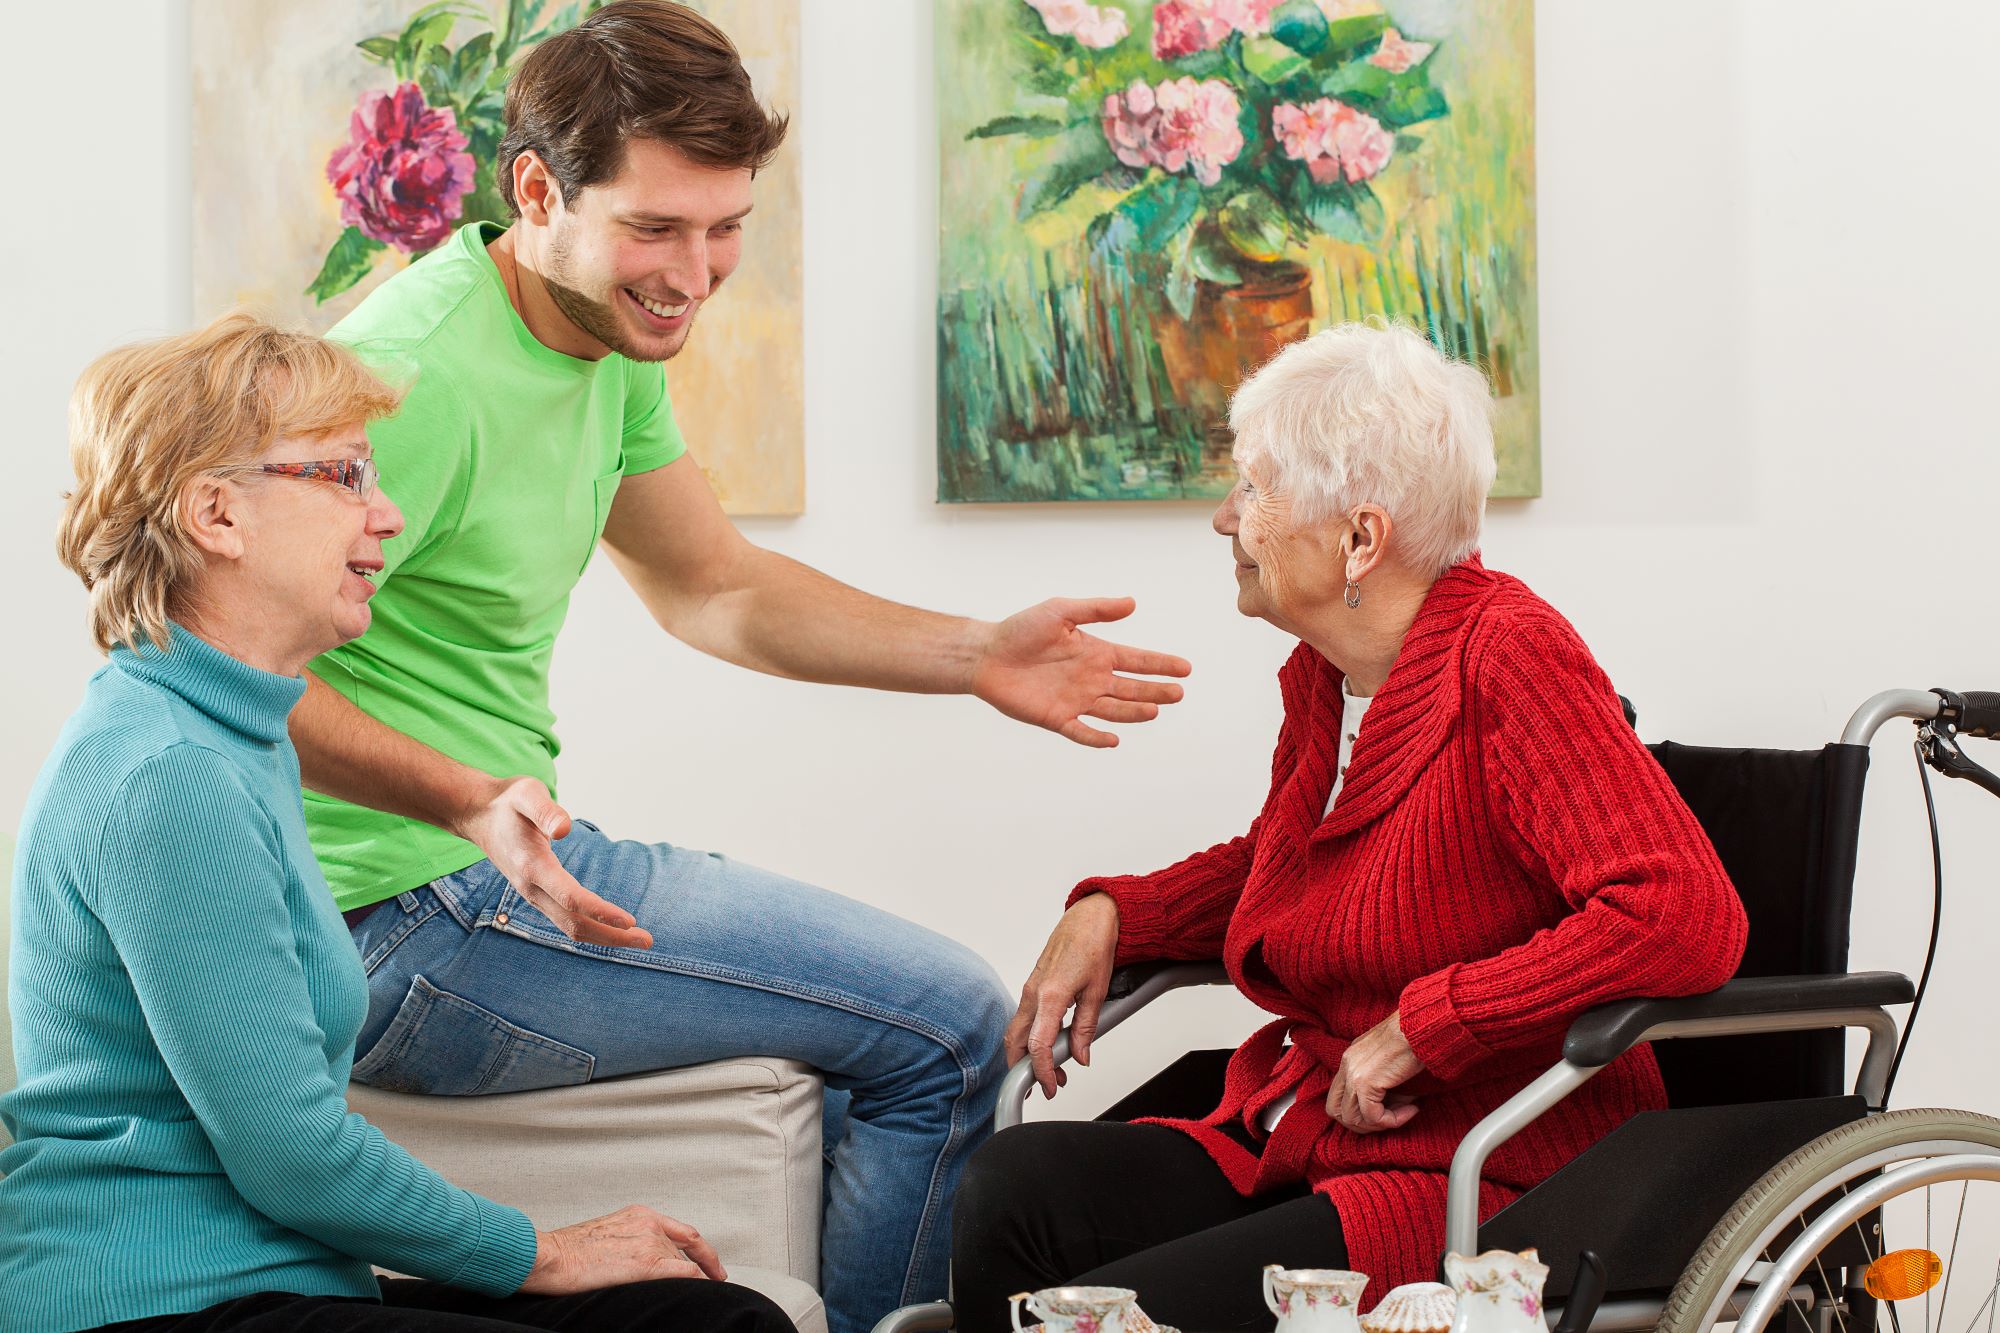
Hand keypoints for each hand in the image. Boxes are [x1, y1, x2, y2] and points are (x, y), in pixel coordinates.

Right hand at [451, 776, 653, 949]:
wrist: (479, 815)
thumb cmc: (508, 802)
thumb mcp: (526, 794)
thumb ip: (546, 810)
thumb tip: (565, 829)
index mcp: (532, 866)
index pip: (571, 898)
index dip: (600, 911)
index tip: (629, 920)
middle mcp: (531, 887)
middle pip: (574, 923)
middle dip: (611, 935)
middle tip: (648, 940)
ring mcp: (533, 895)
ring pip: (569, 928)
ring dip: (604, 937)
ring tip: (638, 939)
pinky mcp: (537, 894)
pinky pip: (565, 920)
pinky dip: (591, 929)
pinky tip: (612, 930)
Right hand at [521, 1205, 724, 1294]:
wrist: (550, 1256)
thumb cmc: (566, 1252)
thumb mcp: (606, 1235)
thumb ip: (629, 1241)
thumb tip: (638, 1261)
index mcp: (640, 1215)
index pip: (683, 1232)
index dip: (702, 1251)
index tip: (711, 1267)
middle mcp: (649, 1224)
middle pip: (684, 1250)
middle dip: (697, 1269)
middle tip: (710, 1285)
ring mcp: (649, 1242)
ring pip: (685, 1263)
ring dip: (693, 1278)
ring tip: (700, 1293)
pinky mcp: (646, 1264)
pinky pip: (684, 1273)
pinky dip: (697, 1281)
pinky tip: (703, 1290)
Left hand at [970, 598, 1190, 748]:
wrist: (987, 654)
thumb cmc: (1021, 629)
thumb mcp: (1061, 611)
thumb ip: (1096, 609)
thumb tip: (1132, 603)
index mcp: (1096, 653)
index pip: (1136, 661)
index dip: (1160, 665)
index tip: (1185, 668)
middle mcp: (1091, 679)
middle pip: (1132, 688)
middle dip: (1155, 691)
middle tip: (1178, 692)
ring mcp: (1076, 700)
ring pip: (1113, 710)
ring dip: (1133, 712)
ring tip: (1154, 710)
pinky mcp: (1056, 718)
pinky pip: (1081, 731)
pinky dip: (1097, 738)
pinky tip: (1113, 739)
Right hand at [1004, 894, 1120, 1097]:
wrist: (1090, 917)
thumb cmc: (1094, 944)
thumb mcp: (1097, 991)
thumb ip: (1087, 1027)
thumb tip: (1081, 1055)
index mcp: (1050, 996)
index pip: (1038, 1045)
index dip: (1042, 1071)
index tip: (1050, 1087)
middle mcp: (1033, 993)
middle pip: (1014, 1042)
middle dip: (1024, 1069)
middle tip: (1047, 1084)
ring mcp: (1029, 988)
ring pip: (1016, 1030)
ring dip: (1027, 1054)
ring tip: (1053, 1067)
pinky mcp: (1032, 985)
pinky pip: (1023, 1017)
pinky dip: (1030, 1036)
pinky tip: (1049, 1042)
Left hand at [1325, 1011, 1423, 1133]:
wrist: (1422, 1025)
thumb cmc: (1415, 1039)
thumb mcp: (1389, 1060)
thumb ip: (1381, 1083)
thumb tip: (1389, 1108)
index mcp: (1350, 1059)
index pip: (1337, 1098)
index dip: (1359, 1113)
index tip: (1388, 1109)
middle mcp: (1347, 1065)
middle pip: (1336, 1111)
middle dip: (1363, 1124)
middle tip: (1391, 1119)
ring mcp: (1353, 1073)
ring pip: (1352, 1118)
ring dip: (1380, 1124)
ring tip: (1405, 1112)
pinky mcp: (1366, 1082)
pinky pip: (1372, 1116)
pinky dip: (1393, 1120)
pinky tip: (1412, 1109)